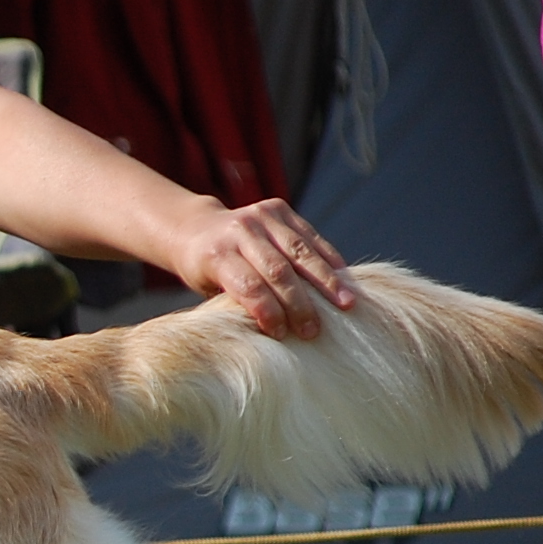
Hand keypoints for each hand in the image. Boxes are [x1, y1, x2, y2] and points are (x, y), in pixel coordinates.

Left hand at [164, 199, 354, 338]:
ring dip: (326, 281)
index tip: (283, 335)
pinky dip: (328, 258)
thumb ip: (240, 303)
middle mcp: (239, 231)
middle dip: (300, 304)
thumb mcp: (209, 289)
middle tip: (315, 330)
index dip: (269, 312)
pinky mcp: (277, 208)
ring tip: (347, 304)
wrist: (195, 228)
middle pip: (278, 271)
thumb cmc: (205, 271)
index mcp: (216, 254)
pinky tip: (344, 278)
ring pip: (300, 251)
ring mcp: (260, 216)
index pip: (249, 287)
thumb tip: (278, 333)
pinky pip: (309, 235)